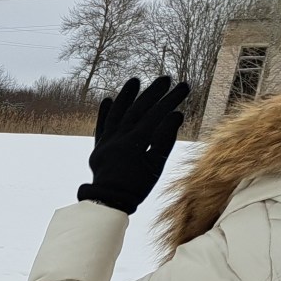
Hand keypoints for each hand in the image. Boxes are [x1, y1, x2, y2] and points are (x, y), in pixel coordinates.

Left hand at [78, 77, 191, 214]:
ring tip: (134, 81)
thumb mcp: (156, 165)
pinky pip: (101, 127)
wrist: (109, 202)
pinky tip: (108, 100)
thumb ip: (165, 140)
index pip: (154, 115)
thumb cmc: (136, 187)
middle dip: (152, 93)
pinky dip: (104, 114)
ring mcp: (105, 142)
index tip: (183, 87)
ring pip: (116, 115)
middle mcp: (117, 139)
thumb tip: (176, 114)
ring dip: (125, 97)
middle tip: (165, 79)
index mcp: (134, 143)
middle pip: (136, 110)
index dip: (170, 100)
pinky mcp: (97, 148)